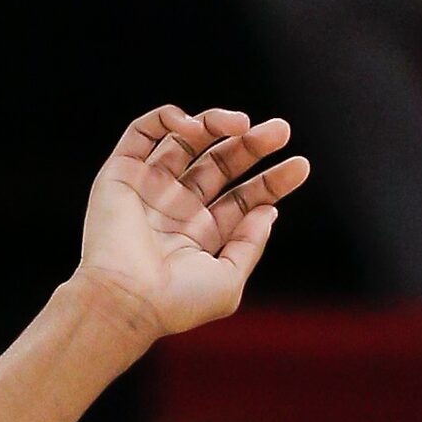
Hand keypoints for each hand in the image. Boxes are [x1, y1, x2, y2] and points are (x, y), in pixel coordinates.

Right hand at [74, 106, 309, 339]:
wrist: (126, 300)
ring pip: (185, 142)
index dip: (273, 180)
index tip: (300, 165)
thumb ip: (250, 244)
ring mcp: (149, 188)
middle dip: (252, 146)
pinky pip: (142, 133)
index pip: (244, 198)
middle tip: (282, 130)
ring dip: (215, 124)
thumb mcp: (229, 279)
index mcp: (205, 233)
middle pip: (221, 164)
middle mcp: (178, 207)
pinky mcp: (120, 173)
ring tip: (244, 123)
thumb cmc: (177, 301)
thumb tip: (270, 211)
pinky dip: (167, 119)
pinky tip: (196, 126)